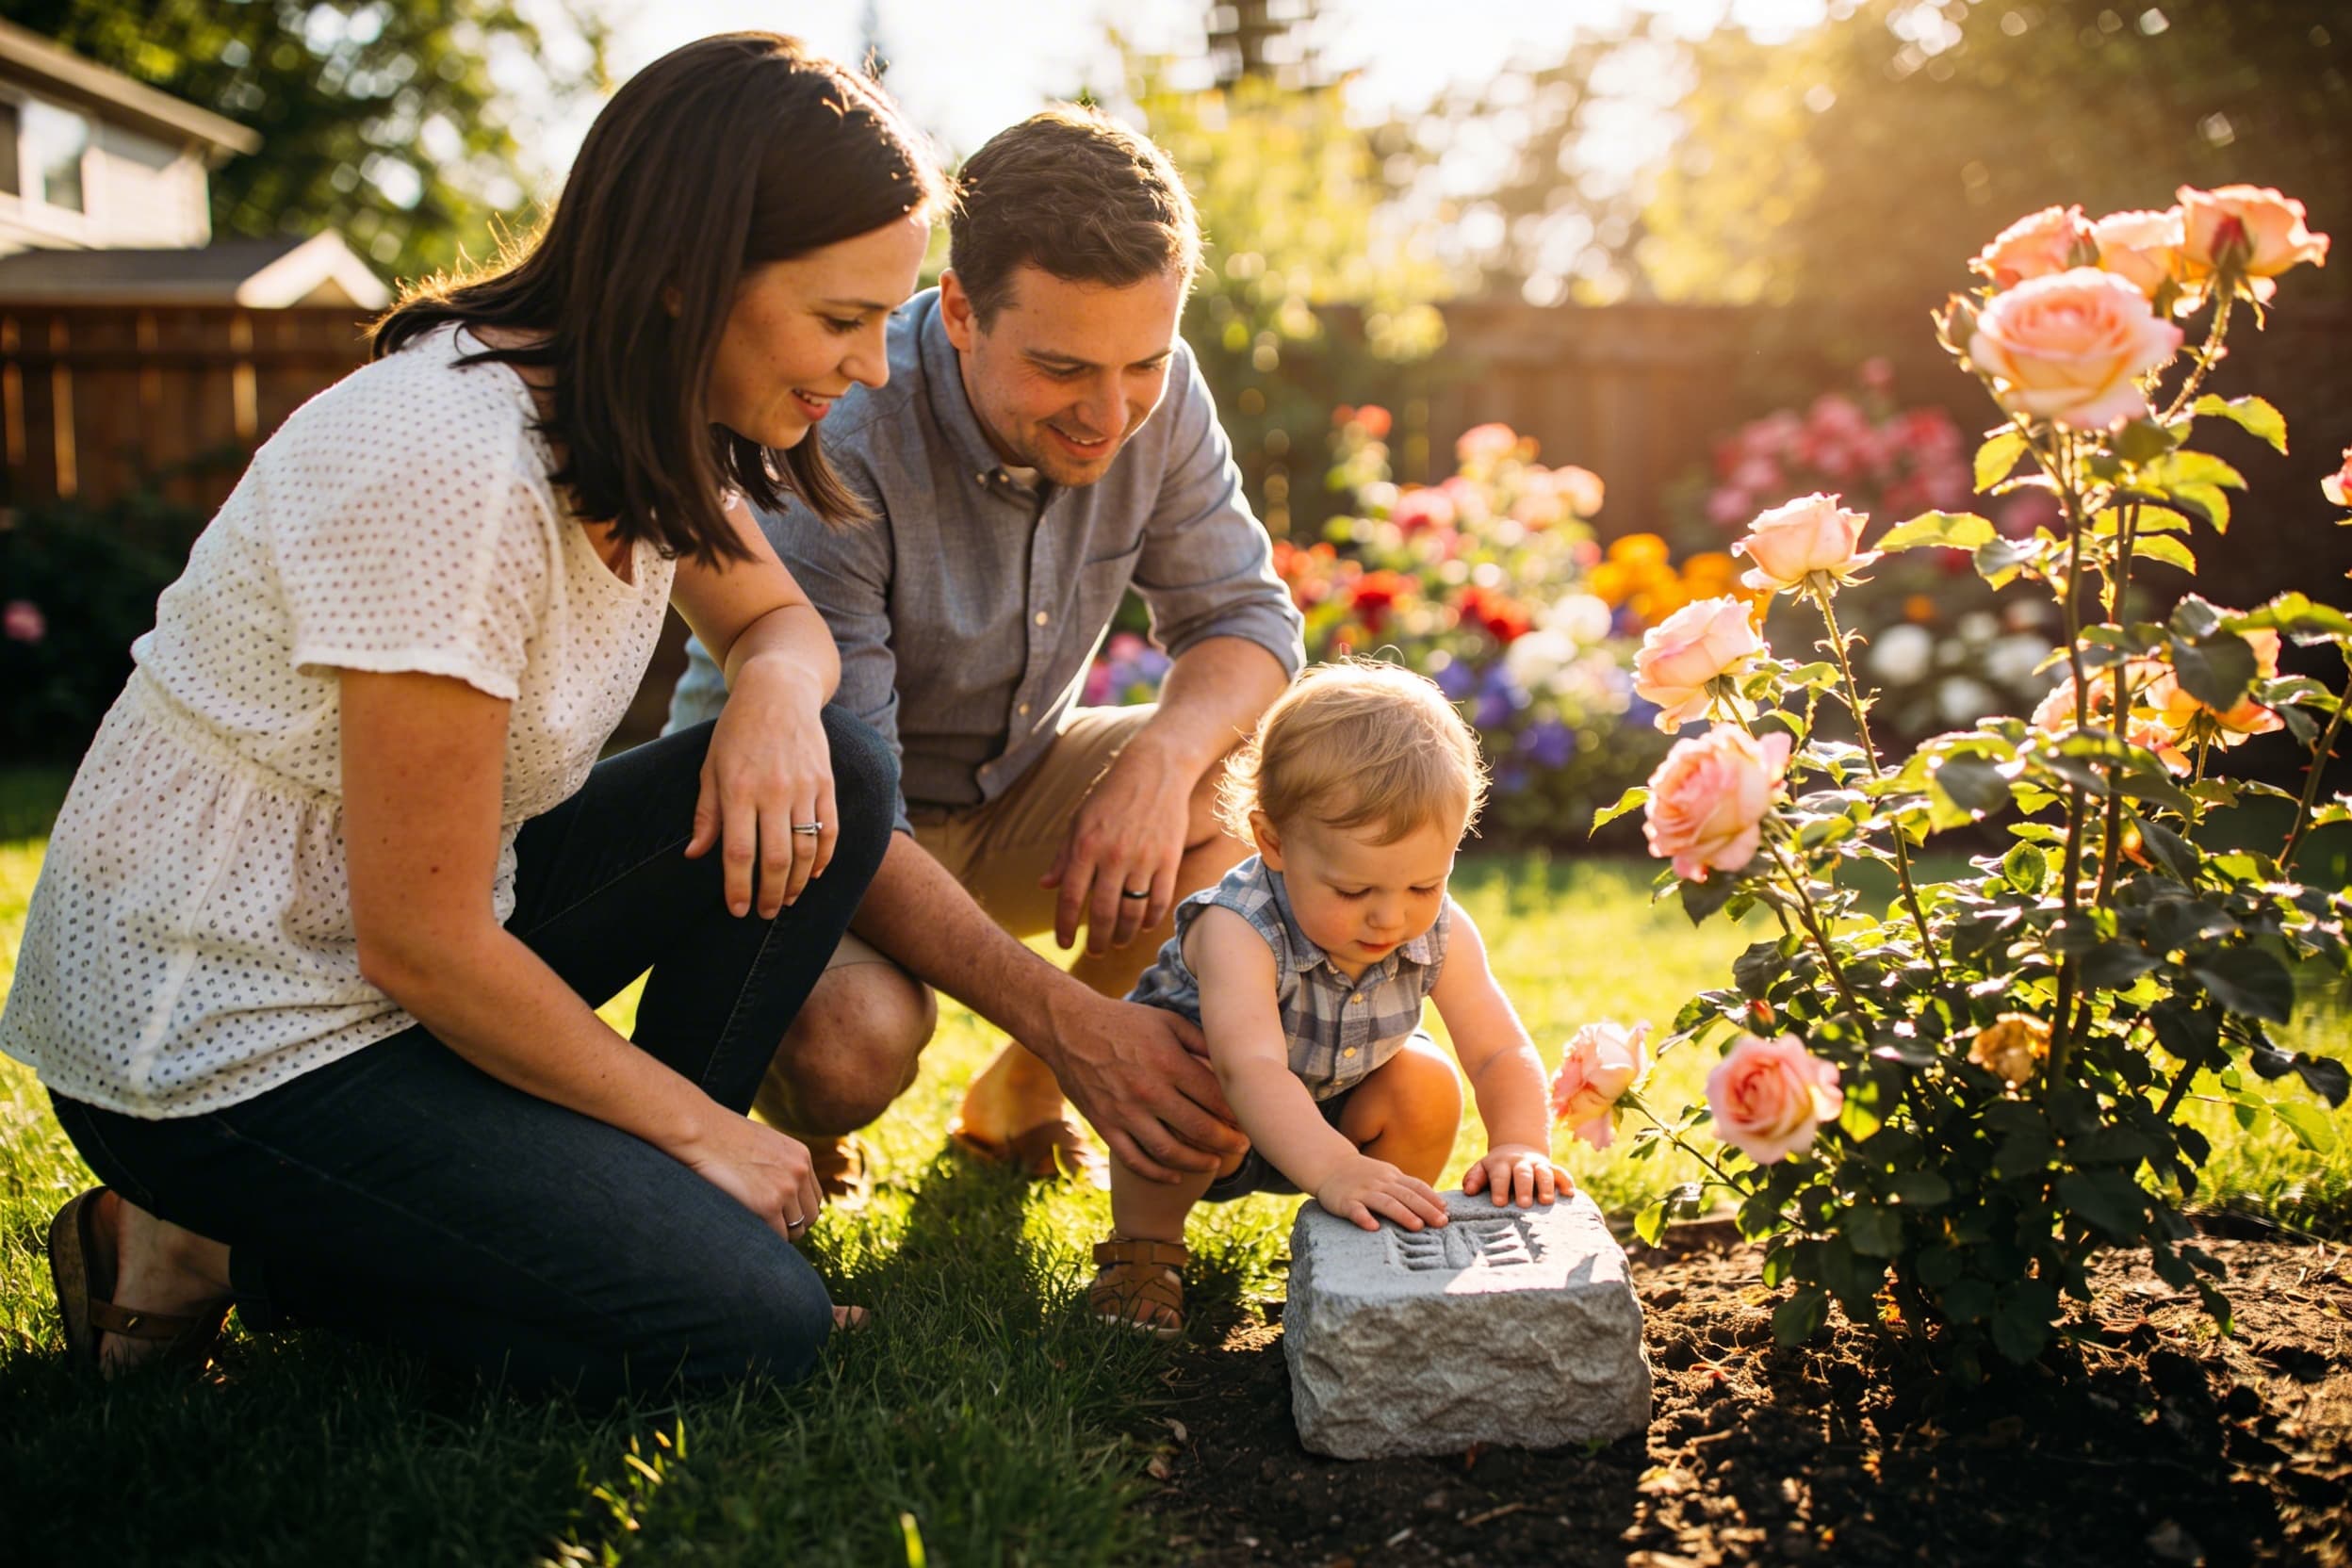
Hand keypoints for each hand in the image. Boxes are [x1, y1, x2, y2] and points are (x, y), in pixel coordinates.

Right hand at [672, 1108, 823, 1245]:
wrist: (699, 1130)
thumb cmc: (720, 1137)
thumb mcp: (761, 1144)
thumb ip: (777, 1164)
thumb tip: (774, 1188)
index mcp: (801, 1156)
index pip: (814, 1197)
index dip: (798, 1211)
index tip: (781, 1219)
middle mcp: (799, 1172)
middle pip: (810, 1216)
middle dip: (792, 1226)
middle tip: (768, 1231)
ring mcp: (786, 1189)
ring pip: (796, 1230)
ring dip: (778, 1235)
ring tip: (756, 1232)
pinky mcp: (767, 1205)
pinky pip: (777, 1236)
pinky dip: (764, 1240)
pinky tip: (748, 1234)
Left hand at [686, 659, 835, 918]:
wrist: (778, 690)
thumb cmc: (737, 731)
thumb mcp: (711, 767)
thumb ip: (706, 813)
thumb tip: (695, 855)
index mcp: (738, 789)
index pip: (737, 853)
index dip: (738, 888)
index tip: (738, 910)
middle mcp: (772, 791)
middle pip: (775, 859)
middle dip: (770, 894)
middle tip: (765, 913)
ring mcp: (803, 787)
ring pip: (805, 850)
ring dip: (797, 882)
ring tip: (787, 898)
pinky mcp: (826, 782)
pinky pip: (830, 830)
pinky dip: (824, 858)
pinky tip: (813, 874)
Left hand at [1040, 736, 1193, 955]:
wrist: (1155, 770)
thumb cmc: (1111, 795)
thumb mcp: (1079, 820)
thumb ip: (1064, 856)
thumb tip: (1045, 886)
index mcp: (1086, 846)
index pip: (1070, 898)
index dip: (1064, 926)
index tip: (1064, 943)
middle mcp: (1113, 856)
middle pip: (1102, 913)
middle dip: (1096, 940)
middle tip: (1093, 952)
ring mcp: (1144, 858)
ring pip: (1132, 912)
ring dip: (1123, 935)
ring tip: (1117, 943)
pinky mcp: (1169, 858)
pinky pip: (1160, 900)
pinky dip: (1152, 920)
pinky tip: (1144, 927)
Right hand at [1040, 985, 1245, 1182]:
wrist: (1068, 1028)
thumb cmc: (1123, 1021)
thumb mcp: (1166, 1021)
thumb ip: (1200, 1042)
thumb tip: (1230, 1062)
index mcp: (1169, 1063)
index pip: (1214, 1098)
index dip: (1236, 1114)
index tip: (1248, 1121)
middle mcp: (1149, 1091)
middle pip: (1198, 1128)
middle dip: (1226, 1142)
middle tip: (1242, 1146)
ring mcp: (1125, 1112)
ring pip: (1169, 1152)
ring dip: (1197, 1162)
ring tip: (1214, 1163)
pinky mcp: (1105, 1125)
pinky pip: (1134, 1159)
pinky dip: (1158, 1173)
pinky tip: (1175, 1176)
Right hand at [1315, 1154, 1451, 1231]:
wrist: (1330, 1164)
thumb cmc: (1364, 1175)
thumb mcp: (1387, 1176)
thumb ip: (1407, 1188)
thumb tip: (1437, 1205)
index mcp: (1392, 1177)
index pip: (1416, 1186)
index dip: (1431, 1198)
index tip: (1446, 1212)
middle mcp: (1380, 1183)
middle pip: (1406, 1195)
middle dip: (1425, 1209)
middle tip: (1441, 1223)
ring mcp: (1362, 1191)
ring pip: (1385, 1202)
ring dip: (1402, 1213)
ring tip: (1417, 1226)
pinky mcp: (1345, 1201)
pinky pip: (1355, 1209)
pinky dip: (1364, 1218)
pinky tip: (1373, 1227)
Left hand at [1463, 1143, 1572, 1207]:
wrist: (1518, 1148)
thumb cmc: (1497, 1167)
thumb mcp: (1483, 1168)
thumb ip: (1474, 1178)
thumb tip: (1468, 1191)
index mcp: (1501, 1163)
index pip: (1500, 1175)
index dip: (1499, 1188)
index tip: (1499, 1203)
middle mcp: (1521, 1163)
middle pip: (1523, 1174)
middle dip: (1524, 1188)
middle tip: (1523, 1204)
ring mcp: (1538, 1165)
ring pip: (1544, 1172)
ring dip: (1546, 1186)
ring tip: (1546, 1201)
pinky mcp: (1552, 1169)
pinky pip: (1561, 1173)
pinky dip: (1566, 1182)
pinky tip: (1569, 1194)